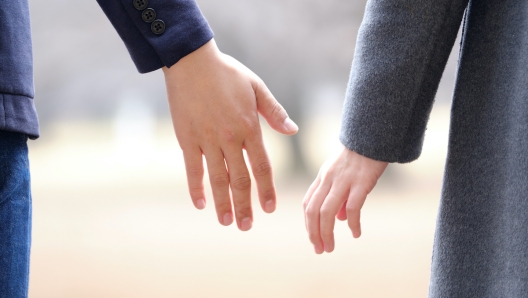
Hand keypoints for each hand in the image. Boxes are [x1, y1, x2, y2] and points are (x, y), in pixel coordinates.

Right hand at [163, 39, 297, 230]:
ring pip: (217, 178)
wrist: (191, 61)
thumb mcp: (257, 88)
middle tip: (247, 226)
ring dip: (222, 202)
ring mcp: (207, 140)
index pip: (261, 166)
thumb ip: (274, 112)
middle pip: (239, 179)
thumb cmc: (227, 73)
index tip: (269, 209)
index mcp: (249, 127)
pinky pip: (192, 168)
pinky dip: (196, 187)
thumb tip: (293, 131)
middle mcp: (229, 138)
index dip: (265, 190)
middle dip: (245, 205)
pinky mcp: (187, 139)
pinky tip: (200, 203)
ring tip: (227, 222)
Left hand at [303, 146, 387, 252]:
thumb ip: (338, 195)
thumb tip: (338, 219)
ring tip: (330, 247)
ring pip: (326, 212)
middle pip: (313, 211)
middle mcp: (328, 179)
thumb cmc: (359, 156)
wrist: (374, 135)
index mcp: (322, 177)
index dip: (308, 224)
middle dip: (313, 233)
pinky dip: (352, 224)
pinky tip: (355, 234)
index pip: (308, 204)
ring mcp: (343, 180)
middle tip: (320, 250)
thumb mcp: (342, 173)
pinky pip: (352, 208)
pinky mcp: (361, 182)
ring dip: (326, 233)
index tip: (314, 238)